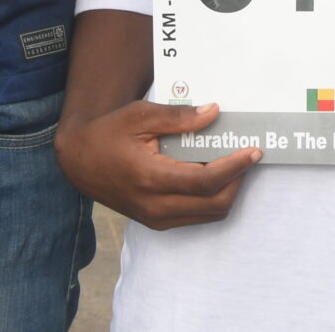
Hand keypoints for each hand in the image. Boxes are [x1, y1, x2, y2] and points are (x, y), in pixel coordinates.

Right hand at [54, 100, 257, 230]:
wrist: (80, 160)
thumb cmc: (109, 133)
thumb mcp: (140, 115)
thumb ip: (179, 118)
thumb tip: (214, 112)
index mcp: (151, 178)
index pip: (205, 181)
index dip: (235, 167)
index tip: (254, 151)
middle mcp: (155, 205)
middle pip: (214, 203)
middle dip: (238, 180)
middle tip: (248, 155)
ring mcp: (156, 218)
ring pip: (209, 214)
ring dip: (228, 191)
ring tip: (234, 163)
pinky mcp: (156, 221)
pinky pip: (196, 216)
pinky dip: (212, 198)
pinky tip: (213, 174)